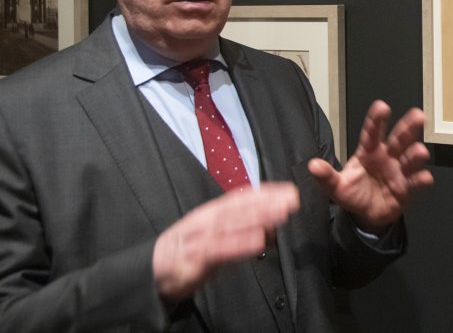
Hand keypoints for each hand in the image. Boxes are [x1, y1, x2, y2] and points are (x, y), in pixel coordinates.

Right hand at [152, 182, 299, 300]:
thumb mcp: (217, 239)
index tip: (288, 189)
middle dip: (267, 202)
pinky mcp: (193, 257)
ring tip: (281, 214)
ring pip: (231, 224)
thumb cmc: (188, 252)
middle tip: (291, 198)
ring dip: (258, 217)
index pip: (241, 198)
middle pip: (239, 208)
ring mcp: (199, 237)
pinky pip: (219, 248)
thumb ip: (242, 233)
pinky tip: (259, 241)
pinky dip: (239, 243)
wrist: (151, 272)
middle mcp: (206, 220)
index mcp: (211, 213)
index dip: (265, 192)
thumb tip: (271, 229)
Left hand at [307, 100, 432, 232]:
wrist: (367, 214)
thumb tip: (312, 165)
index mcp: (369, 152)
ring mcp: (399, 172)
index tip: (382, 106)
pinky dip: (421, 181)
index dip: (376, 120)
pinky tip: (425, 178)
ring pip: (409, 159)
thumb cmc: (353, 193)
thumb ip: (326, 177)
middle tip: (418, 115)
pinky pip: (415, 183)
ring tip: (419, 151)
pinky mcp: (407, 189)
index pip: (372, 133)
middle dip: (408, 127)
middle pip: (399, 140)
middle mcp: (387, 157)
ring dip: (415, 154)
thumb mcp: (337, 187)